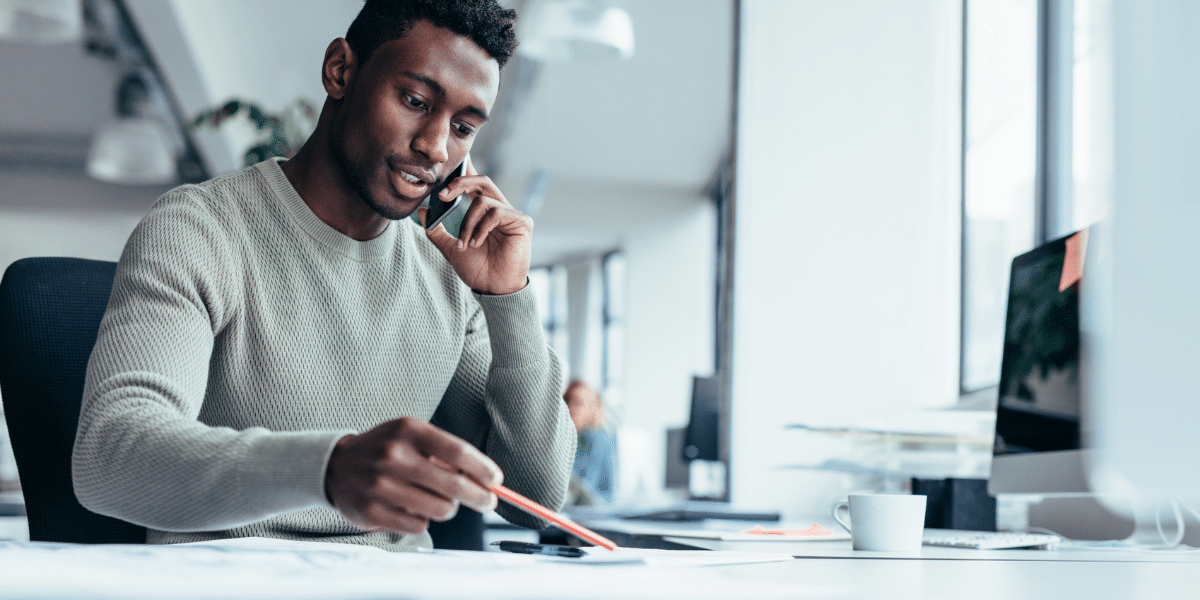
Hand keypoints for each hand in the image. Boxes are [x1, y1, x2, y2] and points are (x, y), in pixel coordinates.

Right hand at [324, 417, 502, 534]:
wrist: (336, 465)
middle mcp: (393, 456)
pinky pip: (419, 526)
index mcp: (408, 431)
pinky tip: (411, 508)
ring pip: (440, 510)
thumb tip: (486, 480)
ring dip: (447, 509)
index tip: (496, 481)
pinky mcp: (372, 511)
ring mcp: (381, 485)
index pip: (457, 452)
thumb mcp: (412, 436)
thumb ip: (445, 453)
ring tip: (437, 500)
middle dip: (479, 497)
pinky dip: (423, 521)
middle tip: (487, 502)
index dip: (482, 469)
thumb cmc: (387, 449)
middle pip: (453, 485)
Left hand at [419, 160, 531, 294]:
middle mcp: (501, 210)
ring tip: (465, 243)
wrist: (493, 289)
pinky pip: (496, 213)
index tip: (441, 186)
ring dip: (467, 222)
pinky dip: (481, 228)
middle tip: (442, 195)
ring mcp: (513, 215)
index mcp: (486, 213)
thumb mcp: (450, 248)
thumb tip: (423, 211)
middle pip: (482, 181)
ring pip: (483, 201)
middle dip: (460, 183)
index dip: (461, 176)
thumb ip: (437, 230)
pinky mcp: (522, 222)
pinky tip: (477, 243)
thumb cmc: (478, 270)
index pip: (475, 185)